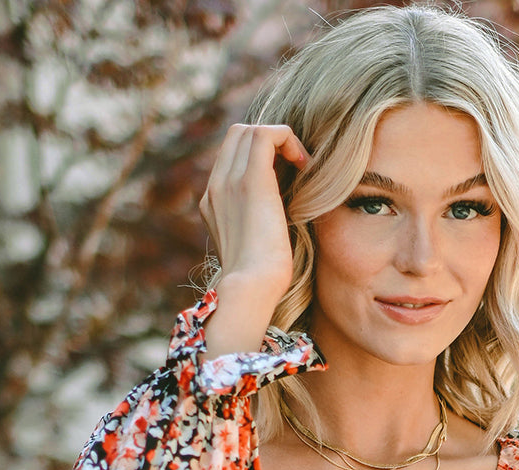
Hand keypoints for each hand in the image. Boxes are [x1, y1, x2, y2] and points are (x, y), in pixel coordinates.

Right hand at [199, 123, 310, 304]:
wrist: (251, 290)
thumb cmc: (260, 282)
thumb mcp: (254, 248)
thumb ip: (257, 225)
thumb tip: (277, 220)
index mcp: (214, 202)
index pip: (231, 156)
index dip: (260, 154)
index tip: (287, 175)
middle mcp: (216, 187)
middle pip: (237, 135)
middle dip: (269, 141)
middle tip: (295, 165)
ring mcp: (229, 182)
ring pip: (248, 130)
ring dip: (280, 139)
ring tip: (301, 164)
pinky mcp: (250, 182)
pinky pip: (266, 134)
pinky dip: (287, 139)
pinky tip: (304, 163)